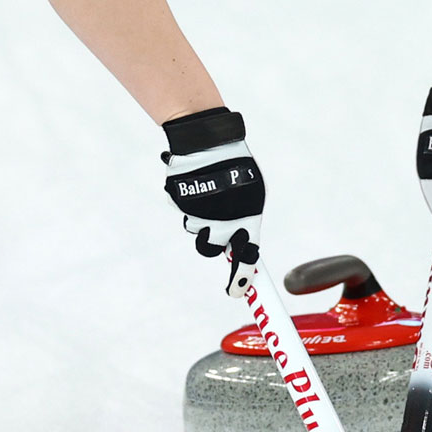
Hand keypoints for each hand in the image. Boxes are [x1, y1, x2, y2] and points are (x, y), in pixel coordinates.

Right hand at [160, 106, 265, 291]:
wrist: (207, 140)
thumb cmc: (236, 166)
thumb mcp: (251, 194)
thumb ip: (247, 221)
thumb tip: (244, 247)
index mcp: (246, 219)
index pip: (246, 257)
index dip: (242, 277)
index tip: (237, 292)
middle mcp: (220, 221)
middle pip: (211, 248)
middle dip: (212, 240)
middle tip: (215, 222)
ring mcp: (197, 213)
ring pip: (196, 230)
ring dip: (201, 217)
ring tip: (208, 193)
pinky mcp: (180, 204)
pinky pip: (185, 213)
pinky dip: (190, 203)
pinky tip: (196, 185)